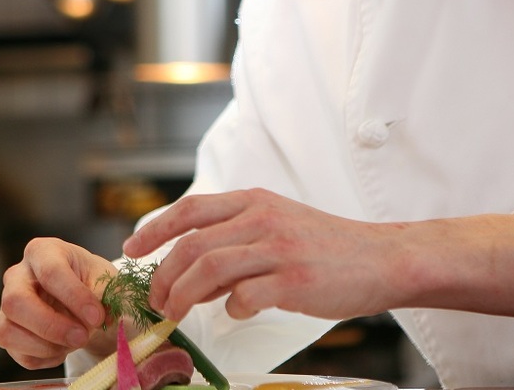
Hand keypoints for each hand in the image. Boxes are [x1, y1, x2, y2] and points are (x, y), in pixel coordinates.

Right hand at [0, 237, 117, 368]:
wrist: (87, 304)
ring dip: (46, 346)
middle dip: (51, 326)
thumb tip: (99, 316)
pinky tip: (63, 348)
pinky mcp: (7, 333)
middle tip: (82, 337)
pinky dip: (45, 358)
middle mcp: (17, 276)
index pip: (50, 272)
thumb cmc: (94, 283)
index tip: (97, 317)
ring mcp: (8, 306)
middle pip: (15, 302)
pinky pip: (19, 354)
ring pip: (7, 332)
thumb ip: (107, 295)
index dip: (74, 297)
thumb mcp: (107, 280)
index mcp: (43, 252)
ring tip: (75, 342)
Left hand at [122, 189, 404, 321]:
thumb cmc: (327, 246)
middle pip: (191, 244)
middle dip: (163, 275)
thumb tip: (191, 271)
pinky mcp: (295, 280)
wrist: (382, 259)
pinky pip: (245, 297)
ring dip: (183, 295)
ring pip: (209, 269)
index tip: (132, 250)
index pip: (190, 209)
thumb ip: (235, 240)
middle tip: (156, 299)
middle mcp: (262, 219)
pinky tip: (237, 312)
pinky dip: (232, 308)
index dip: (154, 229)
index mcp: (254, 201)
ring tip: (177, 312)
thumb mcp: (277, 225)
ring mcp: (279, 249)